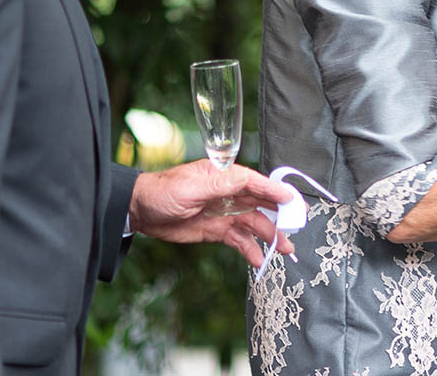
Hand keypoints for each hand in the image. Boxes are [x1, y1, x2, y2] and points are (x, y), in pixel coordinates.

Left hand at [128, 160, 296, 267]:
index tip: (292, 201)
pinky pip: (239, 240)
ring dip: (270, 236)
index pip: (256, 183)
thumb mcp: (192, 186)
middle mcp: (230, 194)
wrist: (139, 212)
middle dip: (281, 216)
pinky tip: (260, 260)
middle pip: (262, 204)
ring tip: (284, 250)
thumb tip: (248, 179)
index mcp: (225, 176)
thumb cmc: (163, 192)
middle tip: (297, 227)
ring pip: (254, 224)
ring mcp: (225, 213)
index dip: (275, 191)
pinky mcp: (217, 230)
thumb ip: (221, 184)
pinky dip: (251, 249)